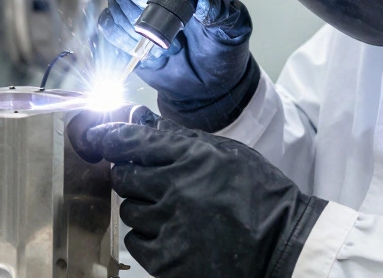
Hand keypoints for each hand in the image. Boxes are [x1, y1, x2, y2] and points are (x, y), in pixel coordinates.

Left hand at [86, 118, 325, 277]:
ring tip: (173, 211)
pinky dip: (149, 237)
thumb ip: (182, 138)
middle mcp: (175, 189)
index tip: (99, 137)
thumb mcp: (228, 153)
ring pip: (129, 210)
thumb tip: (145, 122)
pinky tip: (173, 234)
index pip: (131, 142)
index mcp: (190, 157)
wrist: (283, 246)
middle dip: (130, 175)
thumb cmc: (261, 196)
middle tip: (150, 181)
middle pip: (123, 176)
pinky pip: (136, 241)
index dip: (109, 138)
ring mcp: (169, 226)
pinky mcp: (168, 259)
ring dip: (143, 208)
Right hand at [94, 0, 256, 128]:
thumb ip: (222, 12)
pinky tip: (139, 45)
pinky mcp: (123, 27)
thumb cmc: (222, 48)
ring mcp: (137, 4)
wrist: (207, 85)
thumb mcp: (233, 28)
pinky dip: (119, 34)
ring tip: (152, 34)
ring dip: (128, 13)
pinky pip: (108, 22)